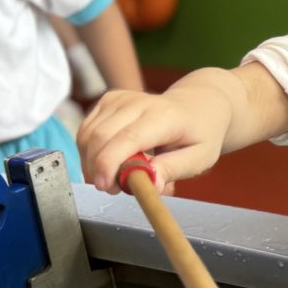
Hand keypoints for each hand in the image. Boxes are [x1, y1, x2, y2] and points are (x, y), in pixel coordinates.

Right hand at [78, 81, 232, 193]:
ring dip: (93, 163)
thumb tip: (151, 184)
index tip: (104, 186)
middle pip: (100, 137)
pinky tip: (111, 160)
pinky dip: (91, 152)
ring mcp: (119, 98)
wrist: (199, 104)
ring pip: (88, 136)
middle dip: (98, 169)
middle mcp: (138, 102)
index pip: (128, 138)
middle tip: (114, 189)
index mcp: (164, 116)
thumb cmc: (200, 134)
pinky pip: (86, 131)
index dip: (109, 163)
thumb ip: (173, 169)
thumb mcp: (200, 158)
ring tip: (117, 176)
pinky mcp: (107, 101)